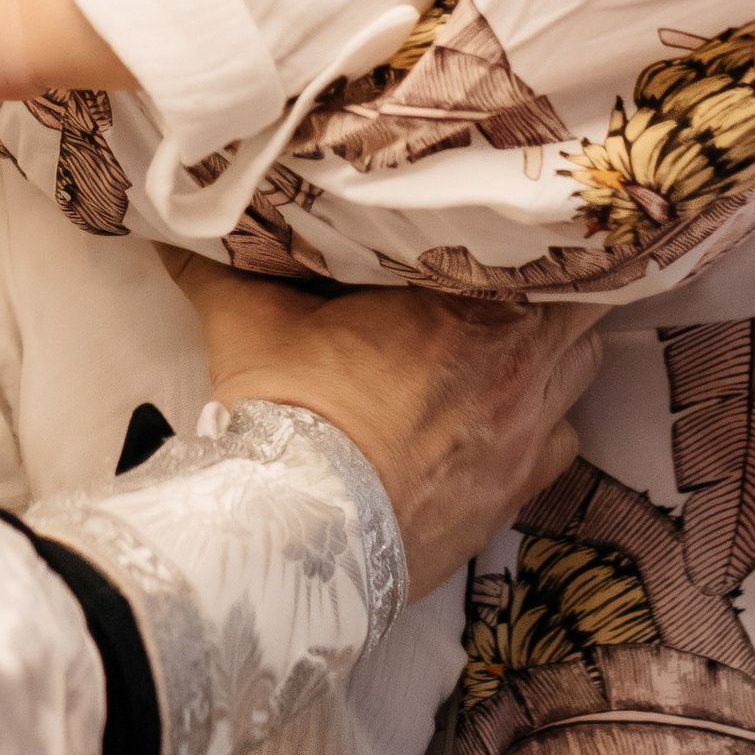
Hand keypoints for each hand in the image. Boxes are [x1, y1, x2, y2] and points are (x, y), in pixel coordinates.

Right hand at [167, 262, 598, 598]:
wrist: (302, 535)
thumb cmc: (288, 417)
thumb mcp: (246, 318)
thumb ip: (223, 259)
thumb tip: (175, 221)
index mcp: (463, 302)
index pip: (532, 241)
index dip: (528, 226)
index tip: (505, 219)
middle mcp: (516, 361)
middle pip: (578, 300)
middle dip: (552, 284)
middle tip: (516, 273)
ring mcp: (525, 430)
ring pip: (579, 367)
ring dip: (555, 351)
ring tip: (515, 341)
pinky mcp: (516, 491)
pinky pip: (561, 443)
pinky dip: (544, 425)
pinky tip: (507, 418)